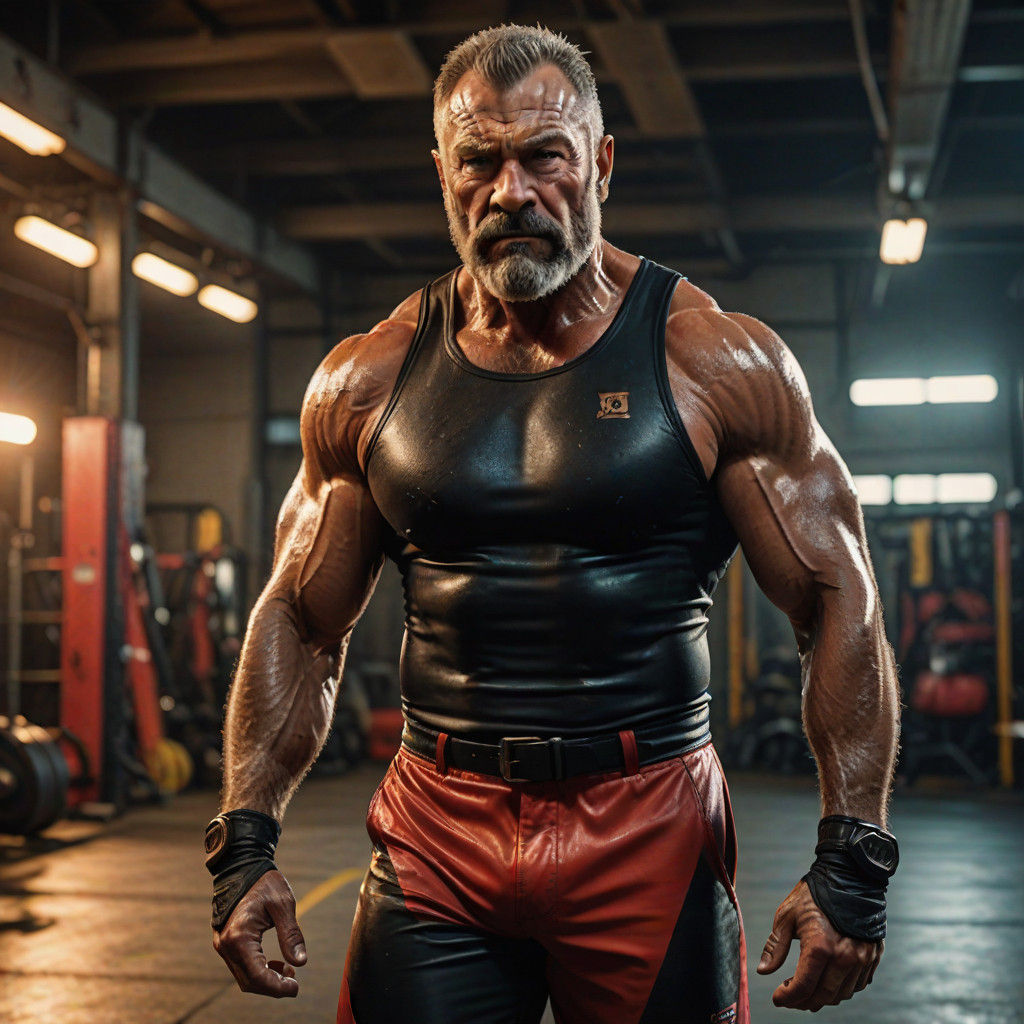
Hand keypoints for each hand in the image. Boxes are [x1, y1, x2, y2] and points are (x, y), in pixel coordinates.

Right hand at [213, 870, 306, 997]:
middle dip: (273, 987)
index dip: (277, 987)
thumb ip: (291, 934)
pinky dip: (258, 971)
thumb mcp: (283, 904)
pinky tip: (275, 964)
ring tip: (289, 972)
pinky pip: (241, 966)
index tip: (296, 988)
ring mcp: (223, 945)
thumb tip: (301, 962)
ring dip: (266, 980)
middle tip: (295, 984)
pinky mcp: (226, 943)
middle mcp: (226, 945)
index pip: (257, 975)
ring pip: (244, 977)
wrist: (243, 868)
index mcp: (239, 936)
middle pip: (249, 981)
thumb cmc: (264, 883)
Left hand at [757, 879, 881, 1011]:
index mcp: (821, 947)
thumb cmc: (814, 894)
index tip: (777, 998)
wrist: (848, 876)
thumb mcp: (787, 916)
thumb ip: (776, 946)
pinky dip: (841, 988)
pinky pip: (857, 985)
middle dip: (803, 1001)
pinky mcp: (873, 956)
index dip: (787, 997)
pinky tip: (828, 981)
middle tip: (789, 997)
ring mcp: (862, 959)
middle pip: (823, 995)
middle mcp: (845, 957)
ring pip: (841, 994)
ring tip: (807, 990)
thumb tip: (763, 971)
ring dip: (823, 997)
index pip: (803, 986)